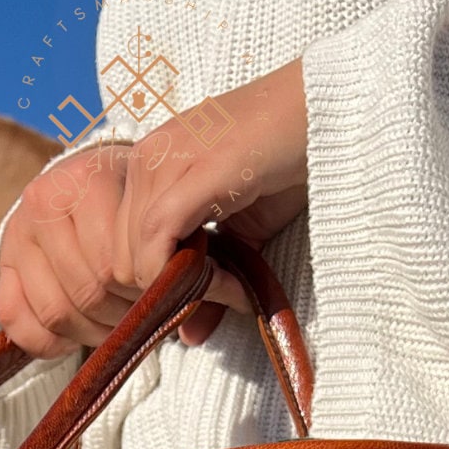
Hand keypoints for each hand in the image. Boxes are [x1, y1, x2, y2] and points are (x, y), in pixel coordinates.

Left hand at [115, 59, 307, 343]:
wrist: (332, 109)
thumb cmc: (291, 163)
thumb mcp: (243, 237)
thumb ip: (210, 283)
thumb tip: (189, 338)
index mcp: (147, 169)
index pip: (116, 249)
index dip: (152, 291)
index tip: (202, 303)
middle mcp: (145, 160)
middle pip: (117, 261)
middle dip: (164, 295)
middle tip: (222, 297)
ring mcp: (163, 159)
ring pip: (133, 257)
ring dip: (180, 289)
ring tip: (233, 287)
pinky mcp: (191, 169)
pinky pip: (158, 241)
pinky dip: (187, 277)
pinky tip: (227, 282)